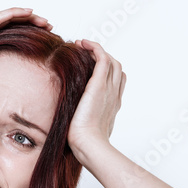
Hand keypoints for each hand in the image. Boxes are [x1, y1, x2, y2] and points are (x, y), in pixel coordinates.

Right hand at [0, 7, 52, 94]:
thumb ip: (4, 83)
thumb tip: (23, 94)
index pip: (14, 36)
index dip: (31, 34)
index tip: (46, 39)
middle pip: (14, 25)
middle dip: (33, 25)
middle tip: (50, 28)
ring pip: (9, 19)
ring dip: (28, 17)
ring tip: (44, 21)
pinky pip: (0, 18)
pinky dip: (15, 13)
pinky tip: (29, 13)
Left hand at [67, 39, 125, 163]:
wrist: (89, 144)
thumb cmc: (84, 142)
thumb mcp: (84, 129)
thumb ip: (81, 120)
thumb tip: (70, 123)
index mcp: (112, 105)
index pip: (117, 81)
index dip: (107, 72)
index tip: (91, 67)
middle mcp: (114, 95)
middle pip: (116, 68)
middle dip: (102, 57)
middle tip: (84, 53)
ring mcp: (109, 89)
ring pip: (111, 61)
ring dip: (97, 50)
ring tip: (82, 45)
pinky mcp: (99, 85)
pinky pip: (102, 58)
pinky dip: (94, 47)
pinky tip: (82, 43)